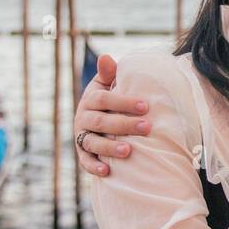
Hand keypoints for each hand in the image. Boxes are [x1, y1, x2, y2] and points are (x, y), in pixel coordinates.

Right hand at [74, 53, 149, 176]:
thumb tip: (106, 57)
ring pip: (93, 143)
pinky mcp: (82, 154)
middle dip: (124, 125)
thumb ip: (109, 74)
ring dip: (109, 148)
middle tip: (147, 127)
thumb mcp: (106, 85)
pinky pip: (85, 162)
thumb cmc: (109, 101)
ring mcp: (81, 137)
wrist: (97, 122)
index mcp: (90, 100)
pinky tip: (107, 171)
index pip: (104, 100)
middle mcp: (83, 118)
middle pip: (101, 122)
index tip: (146, 105)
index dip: (124, 102)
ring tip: (128, 151)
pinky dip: (94, 167)